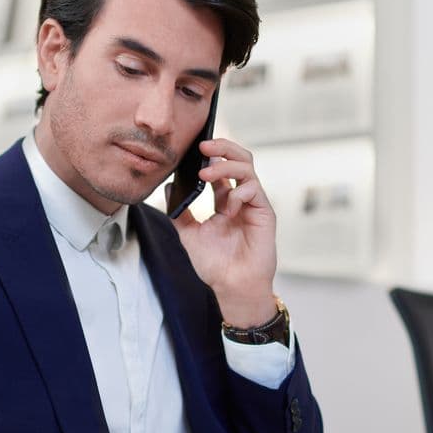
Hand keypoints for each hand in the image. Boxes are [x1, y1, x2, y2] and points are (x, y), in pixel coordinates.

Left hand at [170, 138, 277, 326]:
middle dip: (223, 147)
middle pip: (239, 159)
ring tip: (206, 172)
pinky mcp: (265, 213)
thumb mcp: (189, 234)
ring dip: (226, 165)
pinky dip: (239, 192)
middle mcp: (241, 198)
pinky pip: (254, 190)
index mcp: (225, 201)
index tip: (193, 149)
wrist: (232, 286)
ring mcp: (254, 204)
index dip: (210, 154)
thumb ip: (179, 211)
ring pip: (247, 168)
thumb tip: (168, 188)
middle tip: (203, 146)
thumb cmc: (216, 264)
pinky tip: (227, 206)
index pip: (221, 167)